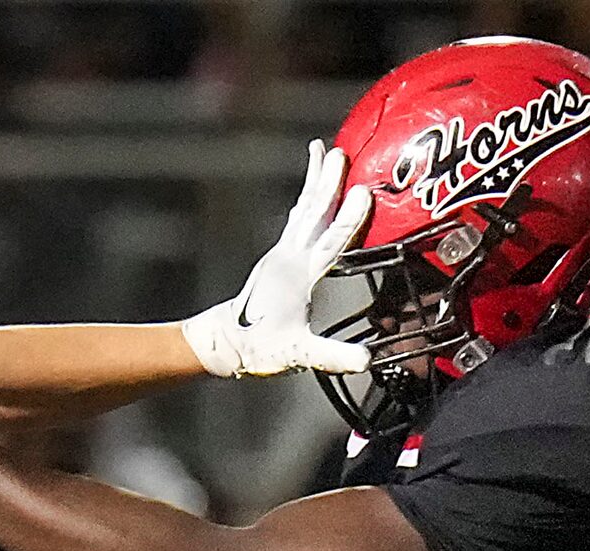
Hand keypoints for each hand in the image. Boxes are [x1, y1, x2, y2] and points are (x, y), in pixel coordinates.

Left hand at [180, 140, 372, 378]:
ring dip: (317, 181)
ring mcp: (282, 255)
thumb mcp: (298, 354)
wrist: (224, 344)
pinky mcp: (278, 258)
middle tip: (340, 152)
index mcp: (300, 276)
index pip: (331, 241)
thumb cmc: (259, 349)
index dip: (350, 218)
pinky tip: (309, 191)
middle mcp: (290, 258)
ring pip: (304, 210)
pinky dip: (305, 200)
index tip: (365, 192)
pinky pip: (296, 220)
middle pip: (314, 213)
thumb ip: (332, 355)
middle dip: (328, 183)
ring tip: (325, 150)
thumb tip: (364, 360)